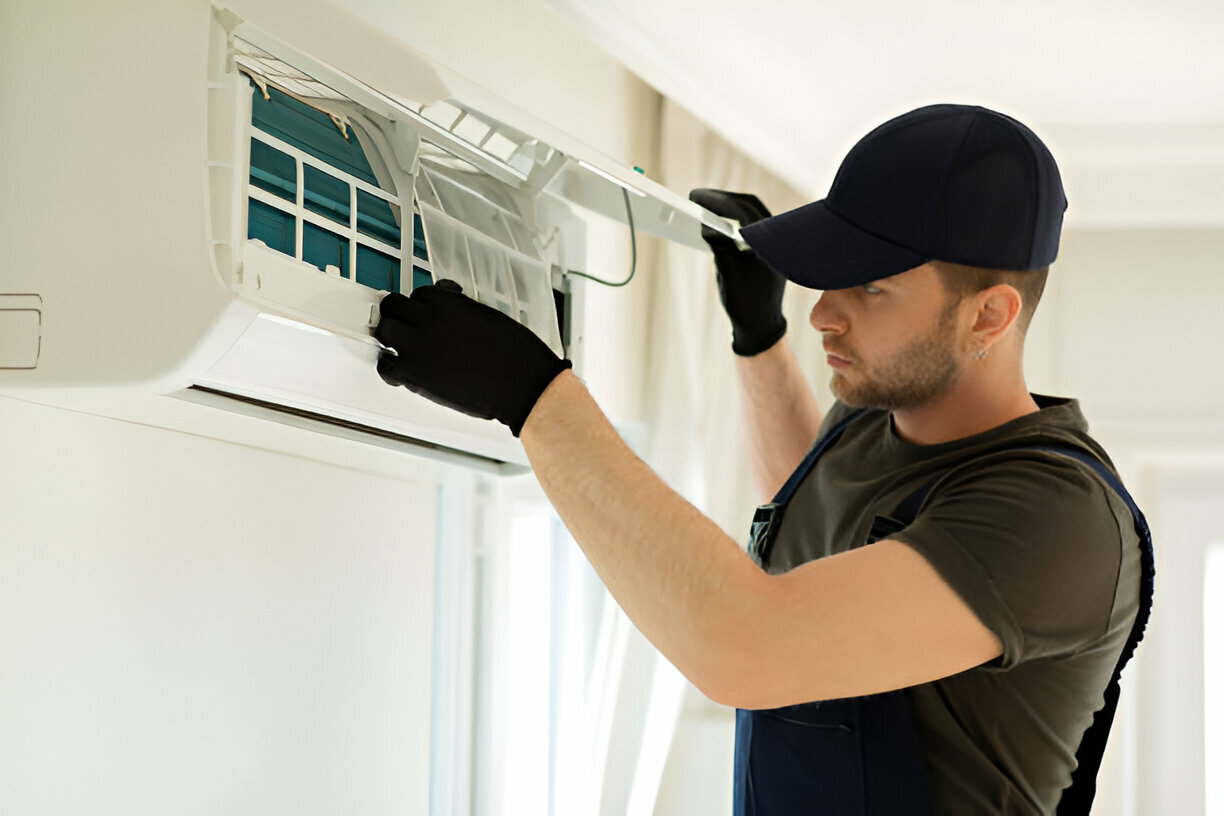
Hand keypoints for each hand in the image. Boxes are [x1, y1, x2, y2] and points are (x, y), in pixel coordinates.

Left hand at [374, 280, 571, 436]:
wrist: (522, 384)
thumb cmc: (516, 354)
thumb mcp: (490, 316)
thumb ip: (463, 310)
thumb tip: (453, 310)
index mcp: (449, 303)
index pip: (420, 293)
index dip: (421, 304)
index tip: (422, 312)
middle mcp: (429, 320)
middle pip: (393, 306)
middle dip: (397, 313)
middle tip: (401, 322)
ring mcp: (419, 347)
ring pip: (384, 330)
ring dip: (389, 336)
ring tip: (397, 344)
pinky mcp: (415, 375)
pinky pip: (386, 366)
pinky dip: (389, 367)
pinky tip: (398, 370)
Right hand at [689, 188, 786, 355]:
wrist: (761, 327)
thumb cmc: (746, 304)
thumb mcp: (728, 274)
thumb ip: (719, 246)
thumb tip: (707, 226)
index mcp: (770, 243)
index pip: (744, 210)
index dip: (718, 200)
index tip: (696, 197)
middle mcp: (777, 239)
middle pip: (750, 205)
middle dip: (723, 199)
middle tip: (697, 197)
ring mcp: (774, 243)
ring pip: (751, 214)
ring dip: (728, 207)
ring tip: (704, 205)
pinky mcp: (767, 249)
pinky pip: (751, 226)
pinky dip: (734, 220)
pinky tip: (717, 220)